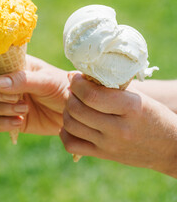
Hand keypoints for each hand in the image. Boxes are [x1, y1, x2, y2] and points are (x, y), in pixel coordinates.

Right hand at [0, 51, 68, 134]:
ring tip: (25, 109)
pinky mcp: (7, 118)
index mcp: (11, 65)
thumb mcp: (46, 81)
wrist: (75, 114)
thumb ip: (23, 80)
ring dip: (0, 108)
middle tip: (16, 97)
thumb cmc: (63, 89)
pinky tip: (20, 122)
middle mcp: (3, 81)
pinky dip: (3, 123)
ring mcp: (4, 100)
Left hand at [61, 73, 176, 177]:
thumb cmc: (152, 115)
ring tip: (72, 104)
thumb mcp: (138, 97)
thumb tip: (80, 76)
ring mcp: (109, 144)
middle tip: (73, 89)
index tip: (75, 76)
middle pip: (77, 109)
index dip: (77, 83)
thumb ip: (111, 87)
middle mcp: (118, 128)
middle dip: (69, 95)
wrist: (168, 148)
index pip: (91, 95)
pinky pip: (71, 145)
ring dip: (66, 110)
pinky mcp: (103, 155)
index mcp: (131, 108)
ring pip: (71, 125)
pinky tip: (72, 124)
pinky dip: (65, 132)